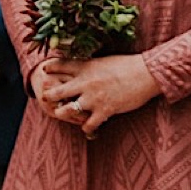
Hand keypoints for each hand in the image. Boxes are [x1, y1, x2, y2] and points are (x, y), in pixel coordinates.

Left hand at [35, 54, 160, 136]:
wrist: (146, 73)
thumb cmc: (129, 65)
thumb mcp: (106, 60)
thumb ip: (92, 65)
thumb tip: (86, 68)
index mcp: (87, 66)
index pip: (62, 65)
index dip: (51, 67)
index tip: (44, 69)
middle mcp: (86, 82)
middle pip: (58, 91)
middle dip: (48, 96)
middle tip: (45, 98)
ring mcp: (93, 98)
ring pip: (67, 111)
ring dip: (64, 114)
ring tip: (63, 114)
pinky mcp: (104, 110)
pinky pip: (88, 125)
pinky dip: (87, 128)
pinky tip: (88, 129)